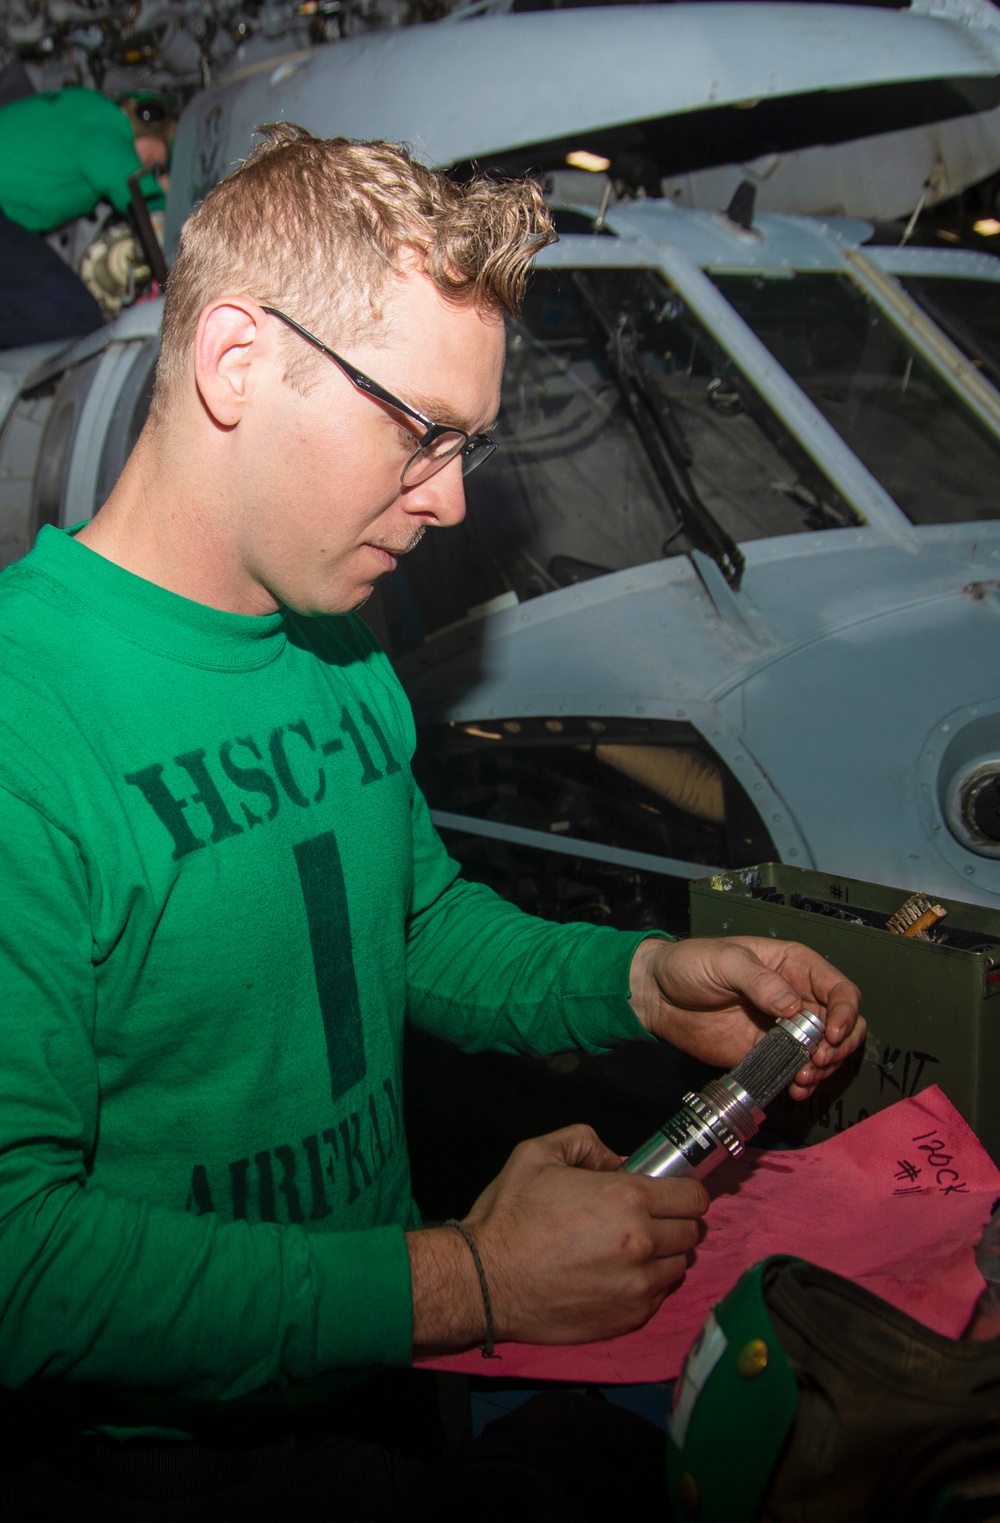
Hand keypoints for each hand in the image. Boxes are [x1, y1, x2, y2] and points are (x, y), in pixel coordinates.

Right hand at [408, 1124, 706, 1354]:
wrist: (486, 1281)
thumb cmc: (511, 1215)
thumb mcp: (538, 1155)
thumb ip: (585, 1142)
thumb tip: (618, 1159)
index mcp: (628, 1197)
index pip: (694, 1197)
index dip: (683, 1192)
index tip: (666, 1194)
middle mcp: (644, 1242)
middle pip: (692, 1232)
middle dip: (674, 1221)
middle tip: (645, 1220)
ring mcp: (640, 1285)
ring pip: (680, 1265)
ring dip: (664, 1255)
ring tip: (630, 1251)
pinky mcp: (630, 1318)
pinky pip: (660, 1295)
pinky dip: (648, 1284)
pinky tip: (617, 1276)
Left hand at [629, 935, 863, 1100]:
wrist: (659, 996)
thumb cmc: (691, 964)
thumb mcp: (724, 961)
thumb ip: (759, 981)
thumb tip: (793, 1006)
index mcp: (794, 966)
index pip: (839, 988)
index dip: (845, 1011)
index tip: (831, 1034)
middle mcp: (797, 997)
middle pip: (842, 1023)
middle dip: (839, 1045)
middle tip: (818, 1060)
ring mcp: (784, 1028)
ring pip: (825, 1051)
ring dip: (823, 1068)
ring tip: (803, 1077)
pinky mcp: (766, 1053)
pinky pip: (796, 1069)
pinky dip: (803, 1081)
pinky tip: (794, 1088)